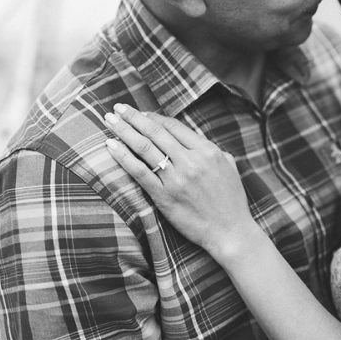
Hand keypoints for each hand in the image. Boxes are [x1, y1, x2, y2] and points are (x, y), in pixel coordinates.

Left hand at [103, 103, 254, 258]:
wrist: (230, 232)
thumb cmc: (231, 201)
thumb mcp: (229, 167)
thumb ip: (213, 150)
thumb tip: (195, 139)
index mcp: (208, 151)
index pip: (174, 126)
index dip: (154, 117)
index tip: (141, 113)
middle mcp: (191, 161)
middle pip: (156, 132)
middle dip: (133, 117)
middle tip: (118, 107)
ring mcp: (176, 178)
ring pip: (144, 147)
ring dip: (124, 130)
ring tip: (109, 119)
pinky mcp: (164, 196)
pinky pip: (139, 171)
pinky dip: (123, 156)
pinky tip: (111, 145)